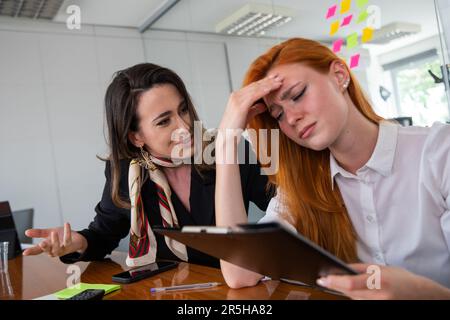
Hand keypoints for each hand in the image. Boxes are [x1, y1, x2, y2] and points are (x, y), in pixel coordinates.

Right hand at [22, 222, 87, 256]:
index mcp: (47, 247)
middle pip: (48, 251)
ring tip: (54, 232)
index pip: (38, 250)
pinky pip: (68, 240)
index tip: (24, 253)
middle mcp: (54, 250)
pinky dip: (67, 232)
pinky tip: (66, 224)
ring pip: (58, 248)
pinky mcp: (71, 246)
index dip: (31, 252)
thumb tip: (26, 232)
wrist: (76, 239)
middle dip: (45, 248)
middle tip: (41, 243)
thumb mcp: (49, 233)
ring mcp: (63, 249)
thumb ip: (39, 233)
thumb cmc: (61, 237)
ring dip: (55, 241)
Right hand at [218, 74, 282, 131]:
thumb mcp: (247, 116)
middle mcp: (236, 96)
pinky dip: (263, 91)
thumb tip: (264, 105)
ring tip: (279, 82)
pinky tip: (271, 89)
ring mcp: (237, 99)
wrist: (226, 137)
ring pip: (255, 89)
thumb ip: (254, 109)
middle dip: (268, 81)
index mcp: (236, 97)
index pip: (252, 87)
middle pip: (254, 85)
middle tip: (279, 77)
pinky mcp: (240, 105)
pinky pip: (254, 95)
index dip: (264, 82)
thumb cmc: (235, 128)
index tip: (274, 80)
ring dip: (268, 85)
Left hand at [316, 263, 449, 299]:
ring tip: (336, 282)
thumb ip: (359, 268)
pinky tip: (351, 290)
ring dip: (344, 291)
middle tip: (324, 280)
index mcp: (380, 280)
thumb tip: (341, 267)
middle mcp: (379, 295)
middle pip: (349, 293)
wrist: (422, 295)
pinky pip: (361, 303)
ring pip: (353, 299)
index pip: (351, 283)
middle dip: (335, 285)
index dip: (334, 281)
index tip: (322, 279)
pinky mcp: (380, 308)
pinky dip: (355, 297)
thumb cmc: (402, 279)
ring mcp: (380, 304)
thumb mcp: (381, 267)